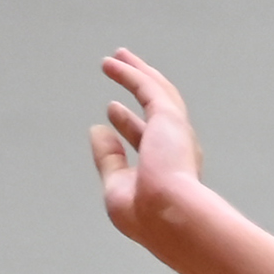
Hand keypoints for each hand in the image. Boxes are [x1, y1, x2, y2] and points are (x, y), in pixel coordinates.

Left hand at [89, 51, 205, 248]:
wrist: (169, 216)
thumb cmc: (145, 215)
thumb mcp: (117, 187)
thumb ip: (108, 160)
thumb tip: (96, 131)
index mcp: (170, 170)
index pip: (147, 140)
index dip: (128, 124)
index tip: (111, 111)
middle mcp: (177, 147)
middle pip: (158, 108)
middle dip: (141, 87)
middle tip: (122, 70)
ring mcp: (175, 131)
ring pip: (157, 91)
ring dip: (137, 71)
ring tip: (118, 56)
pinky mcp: (169, 117)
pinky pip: (147, 86)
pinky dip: (130, 73)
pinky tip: (112, 63)